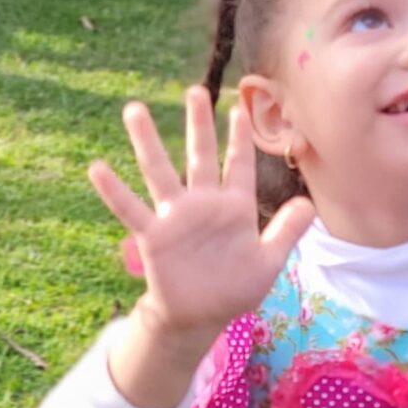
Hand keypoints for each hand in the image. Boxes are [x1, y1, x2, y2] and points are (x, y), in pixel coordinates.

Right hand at [89, 87, 316, 348]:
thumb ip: (287, 231)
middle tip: (194, 90)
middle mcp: (202, 203)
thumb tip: (310, 204)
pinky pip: (131, 210)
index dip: (239, 137)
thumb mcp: (268, 262)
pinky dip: (114, 191)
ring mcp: (175, 217)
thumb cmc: (233, 288)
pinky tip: (98, 168)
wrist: (200, 317)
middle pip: (199, 155)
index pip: (238, 164)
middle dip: (198, 124)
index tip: (238, 107)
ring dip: (147, 141)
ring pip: (159, 171)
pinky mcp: (154, 236)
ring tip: (134, 109)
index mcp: (233, 206)